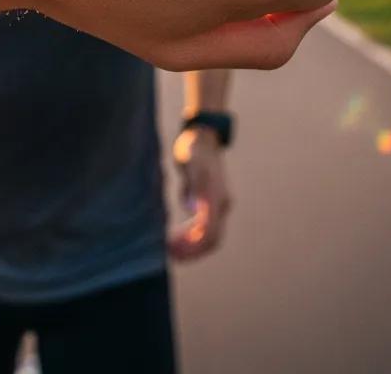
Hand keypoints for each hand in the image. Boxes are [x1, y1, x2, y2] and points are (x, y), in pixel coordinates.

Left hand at [167, 126, 232, 261]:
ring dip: (192, 247)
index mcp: (215, 196)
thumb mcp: (191, 162)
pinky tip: (176, 237)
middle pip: (212, 239)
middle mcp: (221, 204)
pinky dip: (192, 237)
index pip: (209, 233)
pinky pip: (205, 228)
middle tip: (170, 254)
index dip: (192, 246)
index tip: (172, 248)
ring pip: (210, 237)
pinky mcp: (212, 204)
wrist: (202, 136)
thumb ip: (193, 184)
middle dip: (192, 251)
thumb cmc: (194, 147)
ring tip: (171, 250)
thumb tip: (192, 208)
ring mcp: (218, 204)